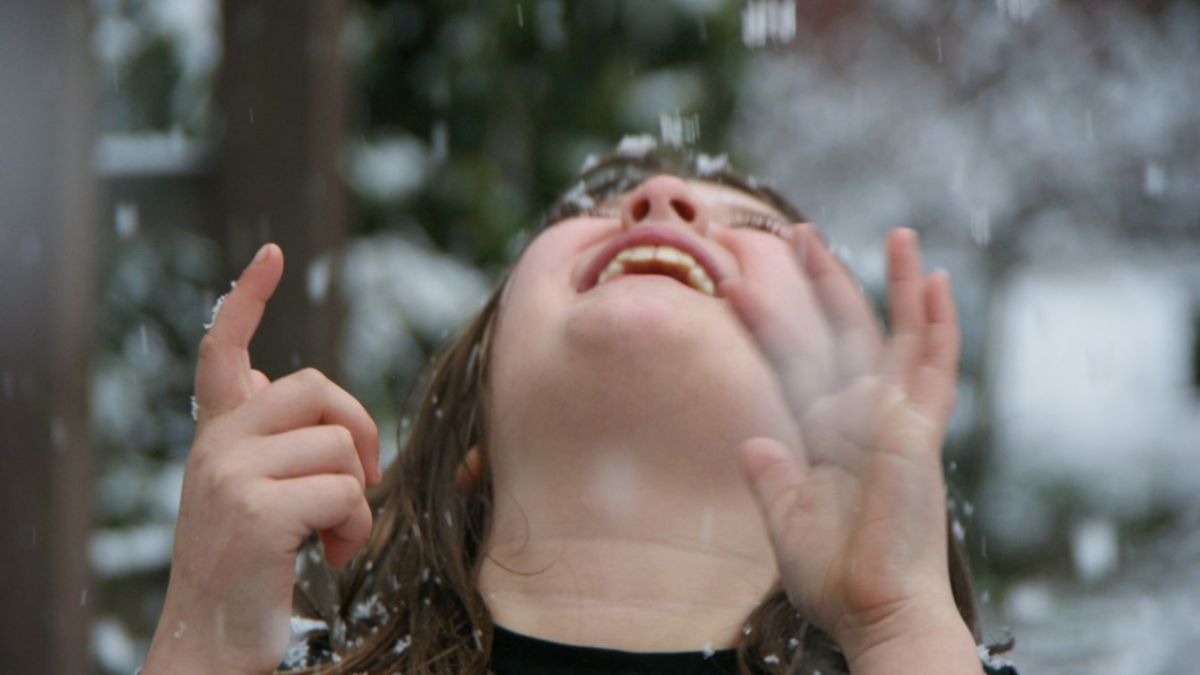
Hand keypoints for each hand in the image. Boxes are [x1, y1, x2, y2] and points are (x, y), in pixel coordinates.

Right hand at [143, 244, 379, 674]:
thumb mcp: (252, 497)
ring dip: (357, 498)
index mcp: (217, 439)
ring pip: (339, 447)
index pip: (224, 351)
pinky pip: (343, 492)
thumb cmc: (249, 575)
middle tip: (362, 480)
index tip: (273, 256)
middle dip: (359, 428)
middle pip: (315, 388)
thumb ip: (268, 445)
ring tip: (334, 538)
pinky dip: (355, 527)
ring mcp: (231, 476)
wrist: (211, 644)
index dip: (249, 299)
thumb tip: (284, 391)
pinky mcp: (256, 512)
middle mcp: (216, 448)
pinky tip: (332, 555)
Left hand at [717, 226, 973, 665]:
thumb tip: (750, 440)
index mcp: (827, 437)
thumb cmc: (836, 578)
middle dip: (822, 282)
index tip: (734, 285)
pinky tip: (938, 281)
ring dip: (897, 284)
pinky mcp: (920, 431)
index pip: (794, 364)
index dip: (766, 323)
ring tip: (896, 231)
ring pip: (899, 336)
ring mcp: (895, 421)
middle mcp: (862, 419)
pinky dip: (940, 325)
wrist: (874, 611)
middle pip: (845, 334)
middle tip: (797, 231)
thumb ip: (771, 477)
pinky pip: (936, 368)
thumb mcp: (786, 520)